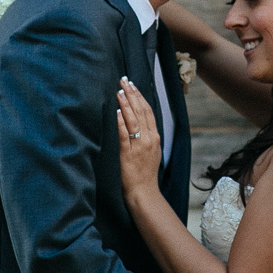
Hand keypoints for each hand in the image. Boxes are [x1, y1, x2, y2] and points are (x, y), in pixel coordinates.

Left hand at [115, 79, 161, 197]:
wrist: (144, 191)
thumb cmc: (146, 173)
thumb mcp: (152, 151)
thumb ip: (147, 136)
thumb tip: (138, 121)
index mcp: (155, 137)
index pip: (148, 111)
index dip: (140, 96)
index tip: (132, 85)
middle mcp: (149, 139)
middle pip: (141, 111)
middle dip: (132, 94)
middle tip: (124, 81)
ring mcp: (139, 146)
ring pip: (133, 120)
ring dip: (126, 104)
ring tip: (119, 91)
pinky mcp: (128, 154)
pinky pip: (125, 135)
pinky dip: (121, 122)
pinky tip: (117, 112)